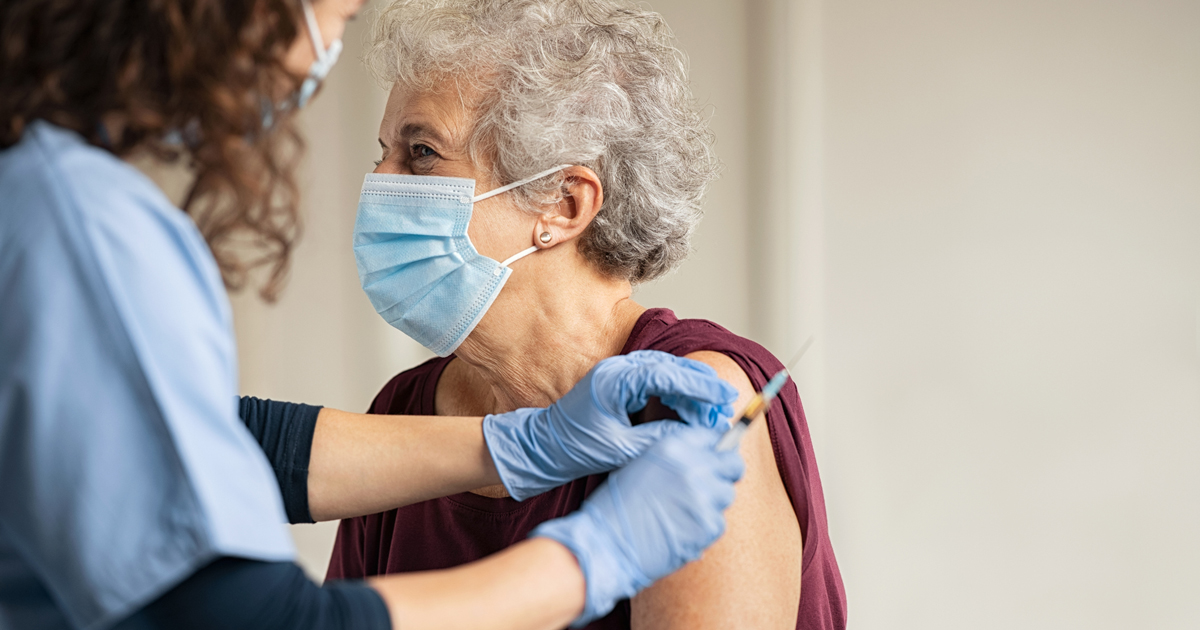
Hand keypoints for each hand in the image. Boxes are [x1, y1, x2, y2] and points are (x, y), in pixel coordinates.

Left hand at [482, 350, 737, 500]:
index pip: (667, 374)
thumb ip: (658, 439)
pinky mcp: (618, 383)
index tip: (724, 397)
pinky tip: (689, 410)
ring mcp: (617, 373)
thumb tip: (694, 436)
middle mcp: (617, 369)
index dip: (699, 386)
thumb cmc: (575, 448)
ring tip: (713, 410)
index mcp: (615, 380)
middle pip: (670, 368)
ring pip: (665, 372)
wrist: (543, 447)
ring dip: (690, 390)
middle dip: (700, 386)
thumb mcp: (621, 449)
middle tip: (725, 404)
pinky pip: (654, 381)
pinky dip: (675, 393)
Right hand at [531, 426, 744, 625]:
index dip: (714, 450)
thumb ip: (674, 458)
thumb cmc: (616, 507)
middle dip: (725, 473)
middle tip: (711, 485)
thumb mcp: (641, 465)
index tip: (713, 459)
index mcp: (673, 447)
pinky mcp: (709, 525)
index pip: (713, 437)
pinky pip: (719, 522)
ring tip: (684, 513)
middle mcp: (693, 467)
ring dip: (712, 502)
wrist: (606, 543)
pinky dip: (704, 527)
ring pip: (726, 495)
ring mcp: (704, 497)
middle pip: (733, 464)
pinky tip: (681, 530)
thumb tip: (704, 458)